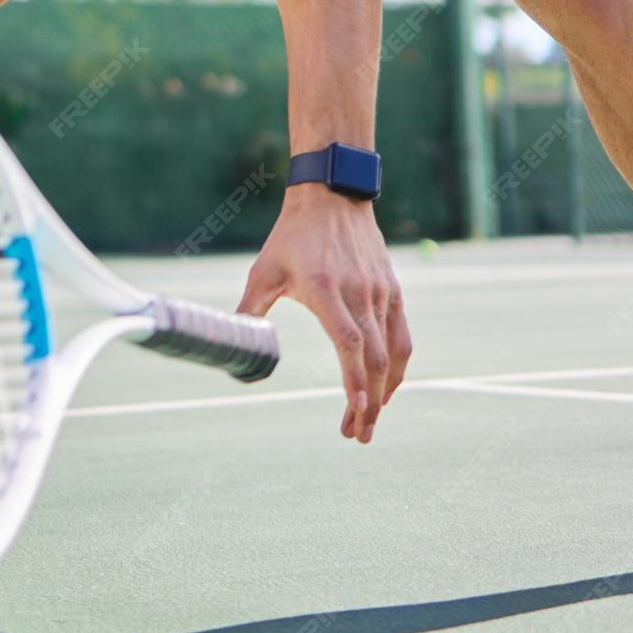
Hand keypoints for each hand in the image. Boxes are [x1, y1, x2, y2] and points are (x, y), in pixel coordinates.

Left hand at [237, 186, 410, 442]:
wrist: (332, 196)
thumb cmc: (293, 236)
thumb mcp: (264, 270)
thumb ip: (249, 311)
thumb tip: (230, 346)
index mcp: (326, 288)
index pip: (348, 342)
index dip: (354, 380)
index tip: (356, 411)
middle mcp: (358, 293)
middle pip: (374, 359)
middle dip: (368, 403)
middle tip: (358, 435)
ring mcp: (380, 293)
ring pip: (393, 353)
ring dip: (385, 392)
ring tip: (371, 420)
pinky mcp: (393, 291)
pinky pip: (402, 337)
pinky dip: (397, 367)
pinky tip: (386, 387)